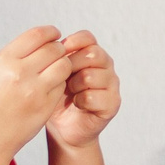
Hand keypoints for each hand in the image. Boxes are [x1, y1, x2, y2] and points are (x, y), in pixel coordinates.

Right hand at [0, 26, 75, 157]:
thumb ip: (19, 55)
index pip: (38, 34)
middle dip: (59, 50)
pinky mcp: (45, 106)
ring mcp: (34, 91)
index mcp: (4, 60)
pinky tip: (50, 88)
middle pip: (54, 49)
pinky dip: (60, 83)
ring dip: (63, 65)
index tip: (55, 35)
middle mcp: (19, 73)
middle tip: (57, 54)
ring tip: (55, 70)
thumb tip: (45, 40)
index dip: (51, 32)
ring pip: (63, 66)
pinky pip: (62, 86)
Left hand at [46, 31, 121, 148]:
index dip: (73, 42)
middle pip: (93, 54)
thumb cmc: (57, 97)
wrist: (63, 127)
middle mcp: (106, 66)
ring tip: (69, 92)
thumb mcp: (54, 74)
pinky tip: (76, 104)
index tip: (59, 51)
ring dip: (74, 85)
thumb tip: (51, 45)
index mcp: (93, 54)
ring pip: (91, 76)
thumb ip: (56, 59)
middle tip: (61, 77)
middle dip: (71, 65)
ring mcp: (112, 85)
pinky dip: (80, 101)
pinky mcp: (113, 103)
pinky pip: (93, 96)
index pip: (88, 38)